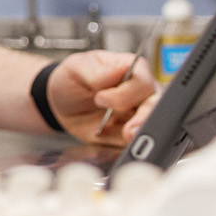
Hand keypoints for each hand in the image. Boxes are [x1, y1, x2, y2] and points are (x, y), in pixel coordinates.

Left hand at [46, 50, 161, 146]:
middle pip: (156, 104)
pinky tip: (125, 147)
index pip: (142, 81)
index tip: (101, 98)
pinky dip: (133, 146)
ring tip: (128, 136)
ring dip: (143, 132)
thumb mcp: (76, 68)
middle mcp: (139, 92)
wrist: (60, 105)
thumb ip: (96, 70)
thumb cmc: (72, 80)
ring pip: (153, 123)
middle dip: (144, 117)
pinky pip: (138, 141)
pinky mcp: (130, 133)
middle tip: (127, 128)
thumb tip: (118, 69)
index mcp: (131, 70)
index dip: (125, 93)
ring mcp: (137, 114)